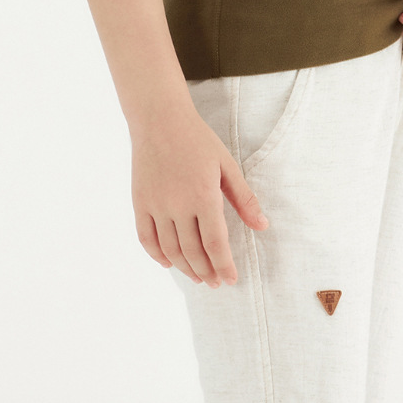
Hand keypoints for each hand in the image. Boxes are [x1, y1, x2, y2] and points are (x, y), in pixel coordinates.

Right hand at [130, 106, 268, 287]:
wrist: (160, 119)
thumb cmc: (198, 139)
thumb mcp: (227, 164)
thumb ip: (244, 198)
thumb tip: (263, 226)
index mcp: (203, 195)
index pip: (215, 243)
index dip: (223, 265)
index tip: (230, 280)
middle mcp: (178, 205)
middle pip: (193, 252)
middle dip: (206, 272)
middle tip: (215, 282)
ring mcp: (156, 205)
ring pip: (170, 250)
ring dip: (185, 268)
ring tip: (197, 277)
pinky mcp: (140, 202)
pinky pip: (146, 238)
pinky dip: (157, 255)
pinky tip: (168, 262)